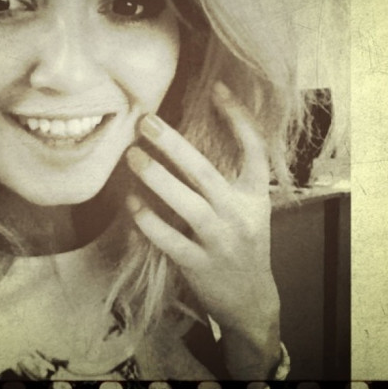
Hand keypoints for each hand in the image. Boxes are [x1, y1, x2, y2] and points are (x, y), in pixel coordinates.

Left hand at [125, 81, 280, 377]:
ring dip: (156, 177)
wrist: (251, 300)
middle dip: (174, 144)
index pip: (255, 150)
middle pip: (206, 173)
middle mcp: (241, 215)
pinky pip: (168, 239)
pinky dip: (148, 219)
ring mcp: (220, 242)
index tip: (217, 88)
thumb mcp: (250, 207)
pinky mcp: (198, 266)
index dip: (238, 117)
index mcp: (256, 196)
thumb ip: (231, 178)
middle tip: (145, 121)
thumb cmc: (244, 243)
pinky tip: (131, 200)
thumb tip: (190, 138)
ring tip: (132, 155)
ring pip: (186, 204)